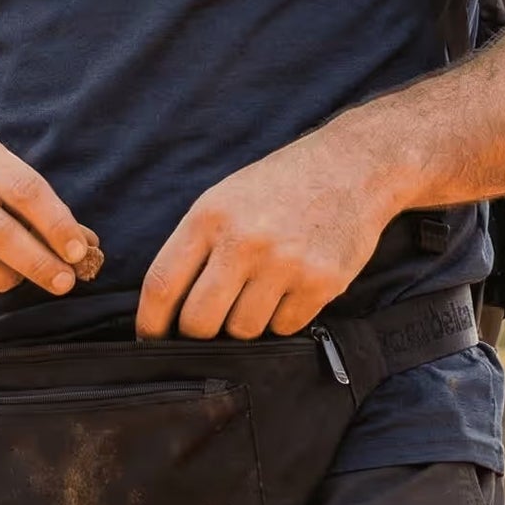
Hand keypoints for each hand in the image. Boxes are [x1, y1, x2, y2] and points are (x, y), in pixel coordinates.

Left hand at [136, 123, 398, 340]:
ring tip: (260, 291)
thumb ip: (193, 249)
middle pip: (198, 323)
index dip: (150, 323)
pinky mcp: (321, 282)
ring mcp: (285, 263)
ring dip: (245, 324)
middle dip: (198, 334)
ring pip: (242, 331)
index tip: (150, 340)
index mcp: (209, 217)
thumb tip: (166, 312)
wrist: (354, 164)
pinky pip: (284, 328)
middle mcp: (244, 240)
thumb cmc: (279, 188)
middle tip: (209, 324)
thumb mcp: (224, 200)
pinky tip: (291, 288)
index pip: (162, 286)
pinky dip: (283, 318)